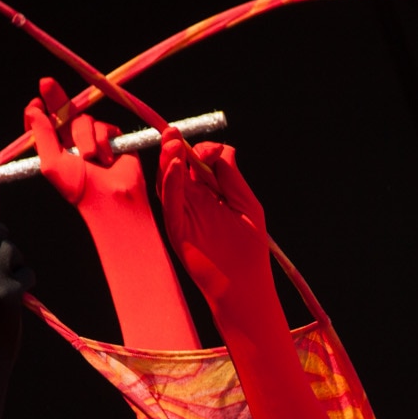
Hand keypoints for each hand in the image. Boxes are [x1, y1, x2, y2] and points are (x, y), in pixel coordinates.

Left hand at [25, 77, 146, 214]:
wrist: (112, 199)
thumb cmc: (80, 189)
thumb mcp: (52, 164)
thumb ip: (42, 135)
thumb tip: (33, 109)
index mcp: (57, 149)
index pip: (45, 124)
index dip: (39, 112)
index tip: (36, 103)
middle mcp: (74, 141)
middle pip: (63, 111)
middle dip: (55, 96)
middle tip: (46, 83)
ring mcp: (94, 138)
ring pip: (84, 120)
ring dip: (85, 138)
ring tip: (92, 159)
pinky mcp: (113, 138)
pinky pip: (104, 127)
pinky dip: (103, 141)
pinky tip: (107, 159)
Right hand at [157, 132, 273, 326]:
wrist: (245, 285)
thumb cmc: (250, 249)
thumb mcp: (246, 204)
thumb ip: (232, 176)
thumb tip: (222, 148)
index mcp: (210, 194)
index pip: (196, 162)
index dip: (202, 150)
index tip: (215, 150)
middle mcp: (193, 202)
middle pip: (177, 168)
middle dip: (176, 148)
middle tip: (176, 133)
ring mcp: (183, 216)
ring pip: (167, 182)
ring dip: (167, 161)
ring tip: (173, 144)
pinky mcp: (177, 230)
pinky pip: (169, 203)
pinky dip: (170, 183)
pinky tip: (174, 167)